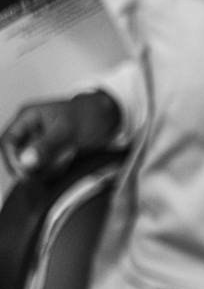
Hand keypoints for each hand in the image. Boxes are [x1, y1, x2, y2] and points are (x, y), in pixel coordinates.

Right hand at [0, 91, 120, 178]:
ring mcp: (40, 142)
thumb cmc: (88, 115)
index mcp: (28, 117)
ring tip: (67, 158)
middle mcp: (30, 130)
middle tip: (52, 167)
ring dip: (47, 169)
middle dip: (33, 167)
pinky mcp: (51, 153)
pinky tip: (69, 160)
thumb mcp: (67, 130)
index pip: (7, 141)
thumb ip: (46, 145)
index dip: (12, 159)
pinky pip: (45, 168)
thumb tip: (25, 160)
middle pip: (18, 157)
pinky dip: (55, 169)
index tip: (25, 173)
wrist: (109, 117)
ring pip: (32, 165)